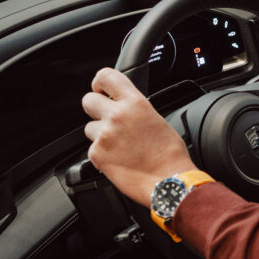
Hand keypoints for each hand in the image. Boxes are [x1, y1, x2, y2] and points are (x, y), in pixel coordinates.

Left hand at [82, 67, 198, 205]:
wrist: (170, 181)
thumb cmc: (170, 155)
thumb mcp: (156, 119)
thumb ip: (136, 109)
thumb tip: (124, 107)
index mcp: (135, 103)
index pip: (106, 77)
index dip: (100, 82)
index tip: (101, 89)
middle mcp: (117, 115)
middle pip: (88, 100)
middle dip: (96, 109)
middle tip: (107, 120)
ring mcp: (105, 135)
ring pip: (89, 128)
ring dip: (100, 135)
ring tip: (120, 147)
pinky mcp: (97, 154)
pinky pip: (92, 149)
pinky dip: (102, 155)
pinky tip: (119, 160)